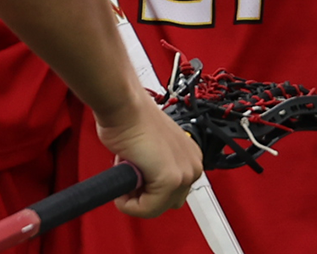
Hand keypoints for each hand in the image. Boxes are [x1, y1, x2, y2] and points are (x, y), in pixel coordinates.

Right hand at [95, 93, 204, 217]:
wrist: (125, 106)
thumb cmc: (131, 118)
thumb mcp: (151, 148)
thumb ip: (154, 166)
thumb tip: (145, 181)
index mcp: (190, 156)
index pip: (173, 191)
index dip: (147, 187)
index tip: (135, 175)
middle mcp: (192, 165)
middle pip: (167, 202)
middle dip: (143, 194)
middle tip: (129, 175)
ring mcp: (183, 173)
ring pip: (156, 208)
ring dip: (136, 198)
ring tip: (126, 174)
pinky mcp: (169, 180)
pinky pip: (147, 209)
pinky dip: (129, 203)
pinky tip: (124, 182)